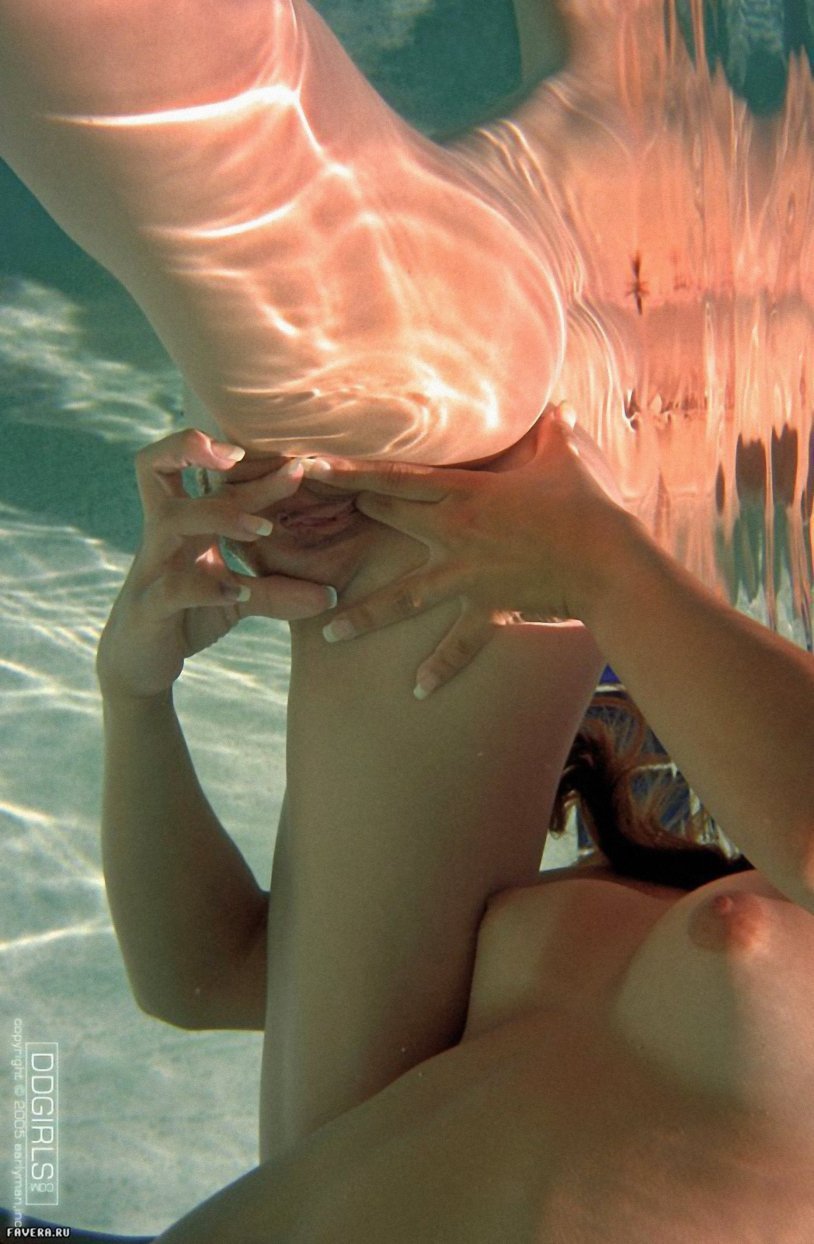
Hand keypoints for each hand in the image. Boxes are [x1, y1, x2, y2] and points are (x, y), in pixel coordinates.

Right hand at [97, 429, 336, 699]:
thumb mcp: (237, 600)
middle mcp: (163, 535)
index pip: (204, 474)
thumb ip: (277, 591)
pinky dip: (205, 588)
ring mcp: (152, 567)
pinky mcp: (150, 607)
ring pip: (169, 520)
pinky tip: (236, 595)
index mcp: (183, 523)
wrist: (140, 663)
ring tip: (261, 529)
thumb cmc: (185, 616)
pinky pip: (172, 587)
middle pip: (155, 467)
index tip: (292, 464)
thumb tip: (329, 595)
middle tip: (242, 456)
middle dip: (194, 449)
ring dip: (218, 515)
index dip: (243, 462)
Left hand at [301, 408, 628, 695]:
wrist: (607, 560)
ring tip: (329, 634)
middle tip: (302, 528)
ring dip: (366, 616)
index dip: (350, 472)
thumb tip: (556, 401)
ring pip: (404, 598)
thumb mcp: (566, 455)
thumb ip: (552, 427)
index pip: (395, 479)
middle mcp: (454, 535)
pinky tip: (416, 692)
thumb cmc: (586, 504)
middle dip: (346, 522)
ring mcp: (466, 576)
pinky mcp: (488, 609)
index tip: (308, 467)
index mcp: (465, 493)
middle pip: (388, 525)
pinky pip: (459, 644)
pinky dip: (440, 667)